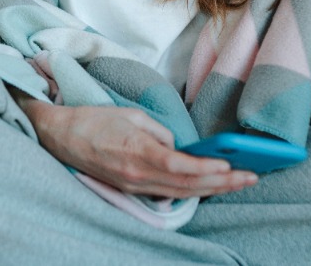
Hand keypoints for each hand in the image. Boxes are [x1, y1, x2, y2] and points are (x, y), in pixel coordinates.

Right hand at [22, 101, 257, 197]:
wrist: (60, 137)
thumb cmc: (94, 120)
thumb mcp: (131, 115)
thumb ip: (159, 132)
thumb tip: (180, 147)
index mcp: (136, 152)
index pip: (179, 166)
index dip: (207, 169)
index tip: (230, 166)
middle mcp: (136, 175)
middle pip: (186, 185)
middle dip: (222, 183)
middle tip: (250, 177)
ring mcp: (133, 186)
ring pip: (180, 193)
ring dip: (212, 190)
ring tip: (238, 183)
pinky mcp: (130, 189)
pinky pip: (167, 193)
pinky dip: (191, 191)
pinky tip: (209, 187)